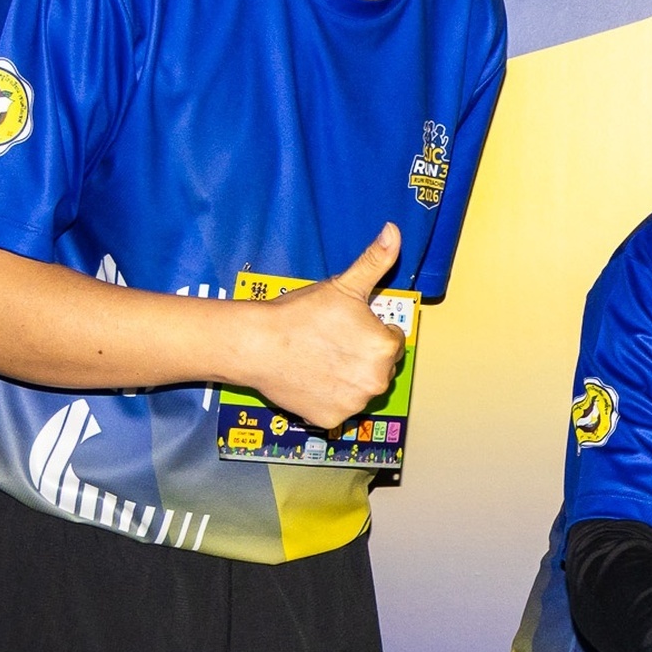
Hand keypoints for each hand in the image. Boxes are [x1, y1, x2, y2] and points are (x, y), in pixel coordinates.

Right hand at [235, 224, 408, 426]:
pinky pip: (339, 408)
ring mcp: (354, 405)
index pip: (392, 340)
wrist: (257, 344)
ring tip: (320, 359)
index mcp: (385, 348)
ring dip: (348, 377)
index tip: (346, 326)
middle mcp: (377, 381)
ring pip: (360, 388)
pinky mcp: (332, 420)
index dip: (370, 330)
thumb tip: (394, 231)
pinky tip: (311, 379)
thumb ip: (375, 261)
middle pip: (380, 367)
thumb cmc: (299, 314)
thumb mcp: (343, 284)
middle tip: (331, 342)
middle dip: (363, 355)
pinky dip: (328, 398)